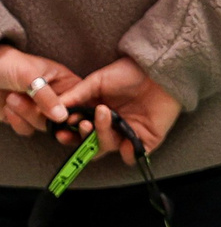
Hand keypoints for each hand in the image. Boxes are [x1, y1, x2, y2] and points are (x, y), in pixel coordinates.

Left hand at [0, 46, 82, 143]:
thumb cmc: (8, 63)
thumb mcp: (30, 76)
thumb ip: (47, 97)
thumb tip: (62, 117)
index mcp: (64, 81)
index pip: (80, 99)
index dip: (75, 109)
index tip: (66, 117)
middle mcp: (54, 96)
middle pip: (62, 118)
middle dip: (42, 113)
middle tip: (29, 102)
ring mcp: (38, 108)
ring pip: (43, 125)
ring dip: (26, 116)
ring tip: (13, 99)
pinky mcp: (23, 117)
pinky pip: (27, 129)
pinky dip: (17, 122)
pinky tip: (9, 108)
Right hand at [51, 59, 181, 164]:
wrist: (160, 70)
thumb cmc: (130, 72)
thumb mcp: (98, 81)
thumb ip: (77, 95)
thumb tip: (55, 108)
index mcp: (95, 114)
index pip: (76, 132)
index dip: (68, 132)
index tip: (62, 126)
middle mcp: (109, 126)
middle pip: (89, 144)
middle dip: (81, 137)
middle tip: (82, 124)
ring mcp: (126, 133)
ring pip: (106, 147)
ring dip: (101, 135)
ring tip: (103, 114)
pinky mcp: (145, 139)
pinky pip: (132, 155)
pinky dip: (127, 153)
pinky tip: (125, 141)